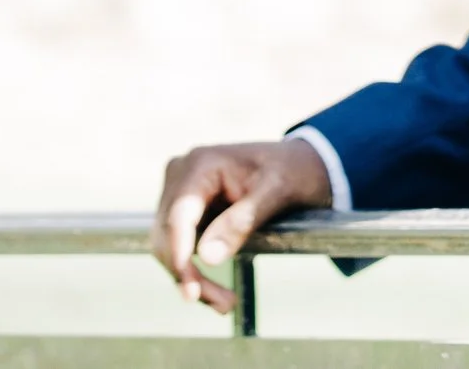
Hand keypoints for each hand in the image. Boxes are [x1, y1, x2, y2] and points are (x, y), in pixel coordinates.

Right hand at [151, 138, 331, 311]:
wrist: (299, 163)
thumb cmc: (291, 171)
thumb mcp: (277, 191)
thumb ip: (243, 221)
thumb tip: (207, 257)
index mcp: (201, 164)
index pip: (178, 216)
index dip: (180, 256)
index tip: (191, 291)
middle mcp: (181, 176)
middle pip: (168, 236)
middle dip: (188, 275)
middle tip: (223, 305)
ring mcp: (180, 193)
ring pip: (169, 247)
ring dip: (190, 278)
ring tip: (224, 303)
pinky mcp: (185, 211)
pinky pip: (180, 247)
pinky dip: (194, 271)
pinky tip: (215, 292)